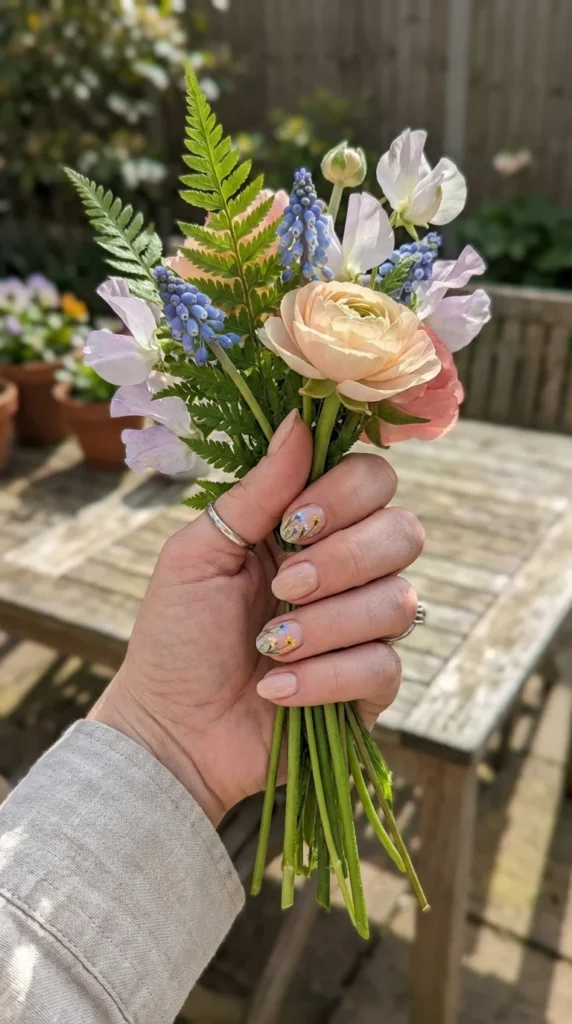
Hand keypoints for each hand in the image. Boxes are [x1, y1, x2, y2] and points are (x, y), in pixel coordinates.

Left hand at [89, 410, 423, 823]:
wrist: (171, 730)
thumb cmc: (177, 636)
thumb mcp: (200, 554)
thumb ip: (255, 492)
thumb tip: (299, 419)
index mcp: (309, 528)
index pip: (373, 481)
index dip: (346, 495)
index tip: (291, 524)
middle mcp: (347, 570)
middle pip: (405, 532)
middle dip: (343, 560)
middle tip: (282, 587)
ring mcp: (363, 629)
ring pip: (399, 602)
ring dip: (327, 625)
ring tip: (268, 646)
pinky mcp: (369, 687)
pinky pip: (385, 668)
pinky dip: (325, 678)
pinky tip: (276, 689)